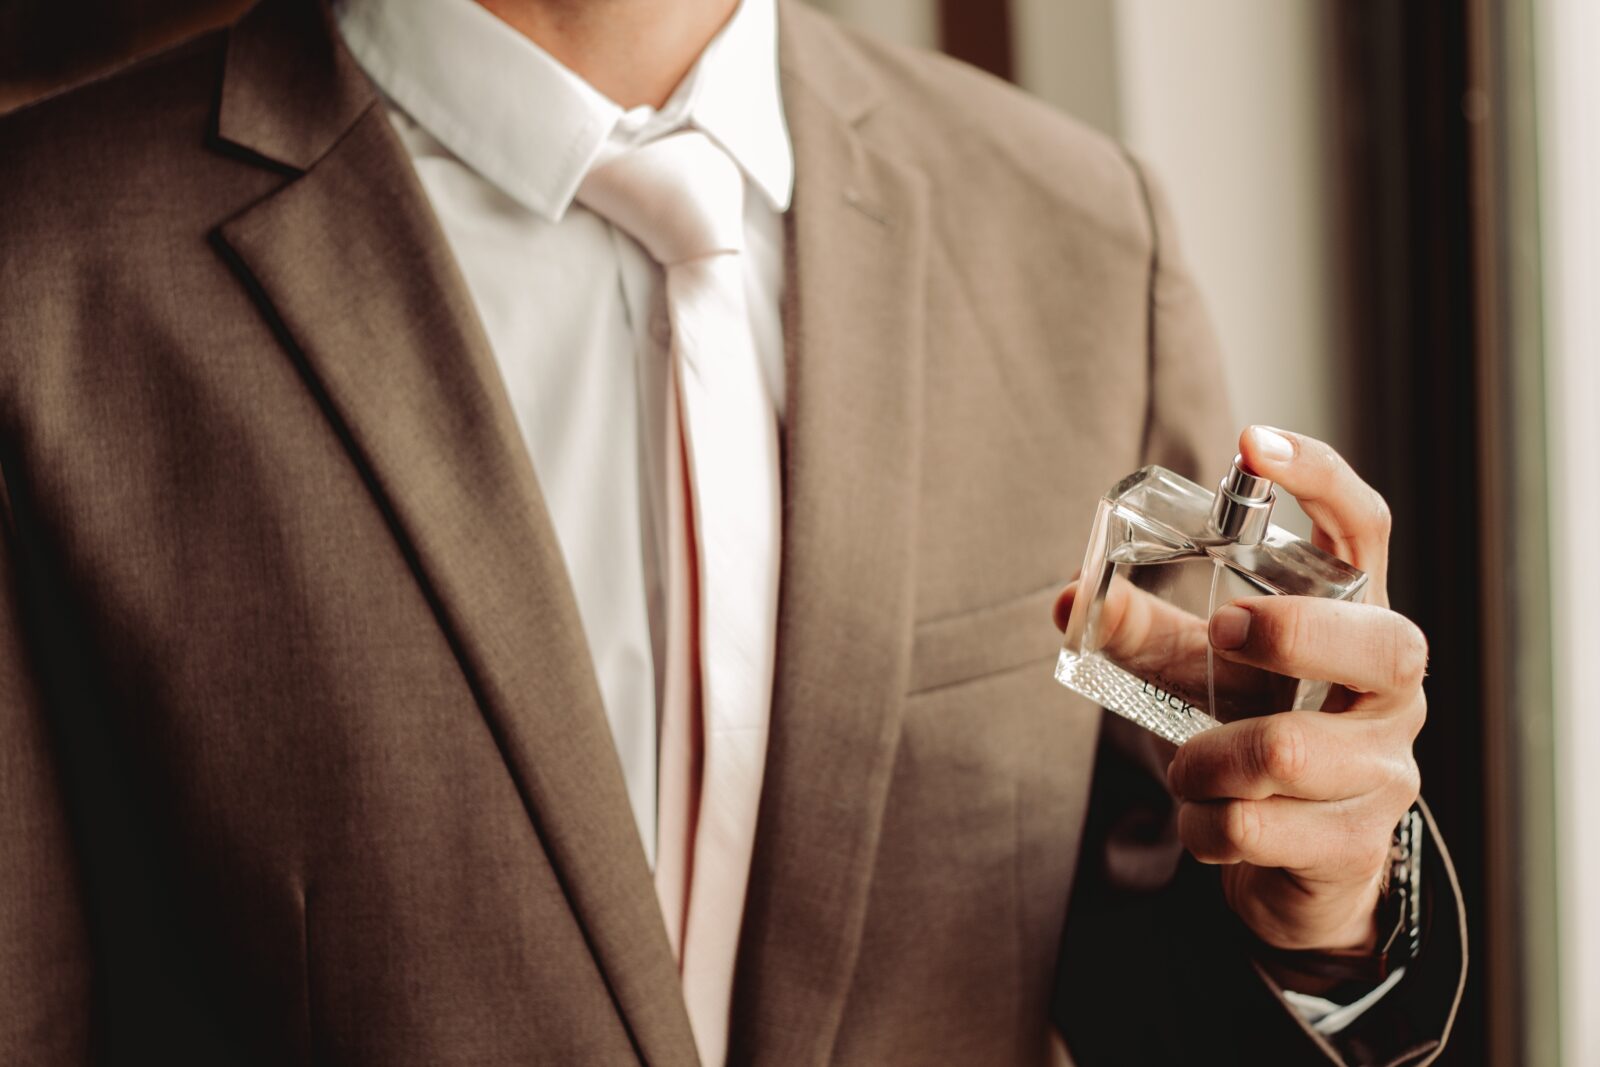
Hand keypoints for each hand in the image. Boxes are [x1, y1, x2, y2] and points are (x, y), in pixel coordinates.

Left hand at [1165, 426, 1425, 951]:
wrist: (1292, 864)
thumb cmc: (1248, 735)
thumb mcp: (1195, 672)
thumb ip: (1139, 630)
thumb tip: (1069, 598)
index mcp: (1355, 619)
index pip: (1365, 530)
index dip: (1319, 479)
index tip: (1252, 443)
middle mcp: (1391, 689)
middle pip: (1379, 643)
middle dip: (1287, 635)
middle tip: (1221, 633)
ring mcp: (1387, 769)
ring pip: (1285, 754)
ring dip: (1202, 764)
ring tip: (1190, 772)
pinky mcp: (1359, 846)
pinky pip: (1254, 829)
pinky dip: (1202, 827)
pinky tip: (1209, 824)